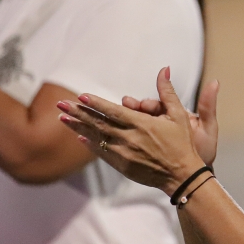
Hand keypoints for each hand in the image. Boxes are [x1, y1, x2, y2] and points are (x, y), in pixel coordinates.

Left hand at [57, 67, 206, 193]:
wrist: (182, 175)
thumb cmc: (182, 143)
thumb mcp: (178, 114)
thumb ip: (167, 91)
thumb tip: (164, 69)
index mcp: (141, 124)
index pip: (113, 111)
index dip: (96, 103)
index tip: (80, 97)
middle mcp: (129, 138)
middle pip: (99, 123)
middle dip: (78, 113)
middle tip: (61, 104)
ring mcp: (124, 153)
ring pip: (96, 138)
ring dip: (78, 127)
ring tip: (62, 118)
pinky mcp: (123, 165)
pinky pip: (102, 153)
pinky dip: (90, 144)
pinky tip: (79, 137)